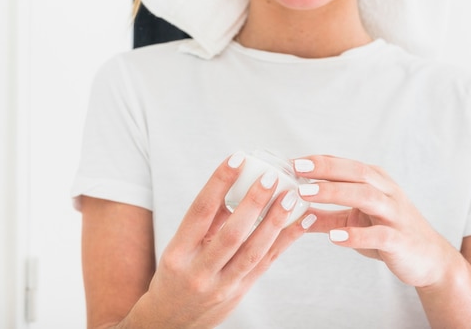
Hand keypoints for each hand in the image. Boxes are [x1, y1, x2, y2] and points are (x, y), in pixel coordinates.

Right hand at [140, 152, 315, 327]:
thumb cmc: (175, 276)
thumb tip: (235, 187)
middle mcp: (199, 271)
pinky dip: (286, 241)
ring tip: (292, 196)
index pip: (200, 211)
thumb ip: (206, 221)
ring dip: (276, 221)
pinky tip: (301, 222)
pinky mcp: (240, 293)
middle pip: (231, 233)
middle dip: (254, 203)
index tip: (237, 158)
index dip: (219, 182)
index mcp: (178, 252)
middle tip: (271, 176)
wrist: (170, 322)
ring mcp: (221, 286)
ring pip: (254, 251)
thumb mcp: (179, 248)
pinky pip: (267, 264)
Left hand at [293, 155, 458, 287]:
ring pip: (366, 197)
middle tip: (296, 168)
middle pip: (356, 173)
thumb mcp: (356, 221)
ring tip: (306, 194)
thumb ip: (328, 217)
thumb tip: (295, 213)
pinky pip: (379, 235)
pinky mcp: (400, 240)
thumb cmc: (391, 234)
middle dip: (325, 169)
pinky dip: (356, 235)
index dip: (319, 161)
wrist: (430, 260)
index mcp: (376, 183)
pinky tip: (335, 237)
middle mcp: (387, 193)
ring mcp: (395, 215)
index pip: (345, 166)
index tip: (292, 161)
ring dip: (334, 193)